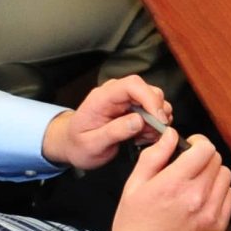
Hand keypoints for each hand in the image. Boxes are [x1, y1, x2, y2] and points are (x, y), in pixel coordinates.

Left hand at [42, 76, 170, 170]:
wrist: (72, 144)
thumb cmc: (78, 144)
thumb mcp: (92, 145)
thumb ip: (114, 132)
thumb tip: (139, 121)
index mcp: (102, 98)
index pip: (132, 85)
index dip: (150, 99)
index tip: (158, 119)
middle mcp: (116, 93)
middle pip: (148, 90)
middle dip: (157, 112)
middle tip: (152, 133)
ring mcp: (125, 99)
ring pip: (155, 100)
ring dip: (156, 121)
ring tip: (143, 137)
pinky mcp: (133, 108)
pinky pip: (153, 111)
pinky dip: (154, 125)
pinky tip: (142, 136)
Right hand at [97, 128, 230, 230]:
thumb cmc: (134, 226)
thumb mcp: (133, 186)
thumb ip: (154, 157)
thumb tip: (170, 136)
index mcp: (173, 185)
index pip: (204, 149)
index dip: (198, 142)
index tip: (190, 146)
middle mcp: (196, 198)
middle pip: (217, 160)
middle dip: (203, 157)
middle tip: (189, 164)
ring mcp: (210, 213)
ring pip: (226, 177)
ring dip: (213, 174)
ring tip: (195, 182)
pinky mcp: (218, 226)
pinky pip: (230, 197)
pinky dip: (219, 192)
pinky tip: (203, 197)